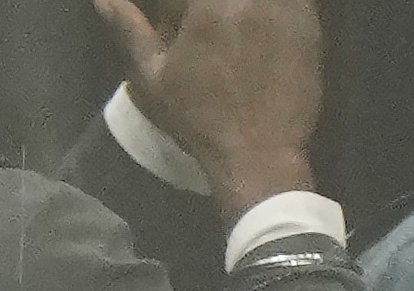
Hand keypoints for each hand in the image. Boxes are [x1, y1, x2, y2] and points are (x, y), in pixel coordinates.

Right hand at [91, 0, 320, 216]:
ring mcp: (285, 5)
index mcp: (207, 4)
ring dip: (241, 10)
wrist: (258, 152)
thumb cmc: (198, 118)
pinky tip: (259, 33)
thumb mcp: (153, 77)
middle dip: (210, 9)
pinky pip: (295, 0)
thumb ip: (130, 30)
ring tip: (232, 36)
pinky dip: (275, 9)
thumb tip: (103, 0)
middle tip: (207, 36)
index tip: (181, 22)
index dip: (181, 8)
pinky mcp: (310, 20)